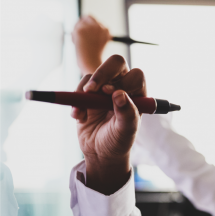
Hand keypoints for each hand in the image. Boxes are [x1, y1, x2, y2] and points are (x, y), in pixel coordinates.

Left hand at [72, 16, 110, 75]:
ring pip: (80, 22)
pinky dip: (74, 36)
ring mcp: (90, 28)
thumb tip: (85, 20)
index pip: (96, 21)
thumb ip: (95, 33)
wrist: (91, 65)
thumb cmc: (94, 58)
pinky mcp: (80, 30)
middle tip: (82, 37)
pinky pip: (74, 29)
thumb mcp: (99, 43)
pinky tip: (77, 44)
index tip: (89, 37)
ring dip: (78, 30)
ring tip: (80, 43)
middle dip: (83, 25)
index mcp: (107, 31)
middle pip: (88, 17)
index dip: (90, 27)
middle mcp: (100, 27)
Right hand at [72, 55, 145, 193]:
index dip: (123, 81)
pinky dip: (75, 101)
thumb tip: (120, 94)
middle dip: (101, 73)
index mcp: (139, 95)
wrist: (100, 152)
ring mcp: (104, 88)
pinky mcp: (88, 94)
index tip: (109, 94)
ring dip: (84, 93)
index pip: (135, 76)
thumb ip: (126, 113)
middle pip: (115, 63)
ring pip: (93, 75)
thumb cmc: (118, 142)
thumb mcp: (125, 131)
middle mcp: (123, 87)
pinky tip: (79, 117)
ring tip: (83, 114)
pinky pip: (80, 87)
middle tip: (91, 90)